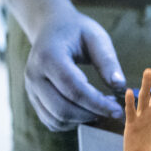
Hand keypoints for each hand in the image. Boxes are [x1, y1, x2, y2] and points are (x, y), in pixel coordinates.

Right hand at [23, 9, 125, 130]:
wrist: (50, 28)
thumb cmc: (76, 31)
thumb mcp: (96, 37)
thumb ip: (107, 61)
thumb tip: (119, 86)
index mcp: (48, 56)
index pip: (73, 89)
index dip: (97, 103)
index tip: (117, 109)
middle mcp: (34, 75)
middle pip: (63, 109)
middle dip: (91, 114)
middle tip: (112, 110)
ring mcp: (31, 89)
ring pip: (57, 119)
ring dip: (83, 120)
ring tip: (100, 107)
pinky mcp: (34, 99)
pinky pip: (52, 122)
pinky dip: (72, 122)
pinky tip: (87, 111)